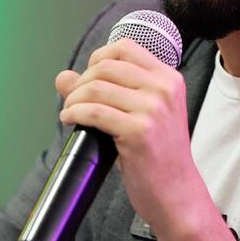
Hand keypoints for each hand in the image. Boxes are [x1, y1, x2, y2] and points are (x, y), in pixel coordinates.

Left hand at [56, 38, 203, 228]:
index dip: (98, 58)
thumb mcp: (139, 114)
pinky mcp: (139, 131)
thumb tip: (63, 77)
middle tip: (74, 100)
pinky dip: (74, 113)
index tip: (88, 77)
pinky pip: (93, 112)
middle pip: (105, 67)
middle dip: (81, 82)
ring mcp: (153, 109)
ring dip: (73, 99)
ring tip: (70, 111)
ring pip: (96, 88)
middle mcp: (164, 89)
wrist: (176, 192)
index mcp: (168, 78)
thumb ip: (105, 90)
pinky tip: (69, 120)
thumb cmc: (156, 154)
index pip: (124, 48)